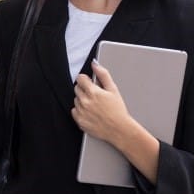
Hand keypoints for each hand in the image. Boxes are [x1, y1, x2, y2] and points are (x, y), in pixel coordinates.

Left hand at [72, 61, 159, 182]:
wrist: (119, 129)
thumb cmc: (118, 111)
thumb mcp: (113, 90)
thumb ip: (103, 75)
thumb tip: (94, 64)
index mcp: (93, 92)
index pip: (80, 78)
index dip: (86, 80)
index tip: (90, 83)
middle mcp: (85, 102)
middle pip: (77, 88)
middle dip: (84, 89)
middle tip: (95, 95)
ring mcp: (81, 112)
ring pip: (76, 100)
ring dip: (82, 100)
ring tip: (95, 105)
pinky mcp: (79, 121)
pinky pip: (74, 111)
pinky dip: (80, 110)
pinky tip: (91, 113)